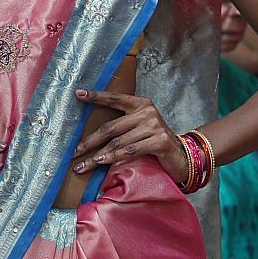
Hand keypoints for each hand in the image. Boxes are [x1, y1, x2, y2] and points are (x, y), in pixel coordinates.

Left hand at [68, 88, 184, 179]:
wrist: (182, 155)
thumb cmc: (155, 141)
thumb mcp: (140, 127)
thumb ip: (123, 125)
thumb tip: (93, 135)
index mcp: (140, 103)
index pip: (114, 98)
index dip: (96, 96)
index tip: (78, 94)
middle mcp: (147, 112)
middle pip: (111, 127)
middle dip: (90, 141)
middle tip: (75, 151)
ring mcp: (154, 126)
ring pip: (118, 142)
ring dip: (98, 155)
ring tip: (83, 164)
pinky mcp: (159, 141)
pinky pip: (130, 150)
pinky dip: (113, 157)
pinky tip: (102, 162)